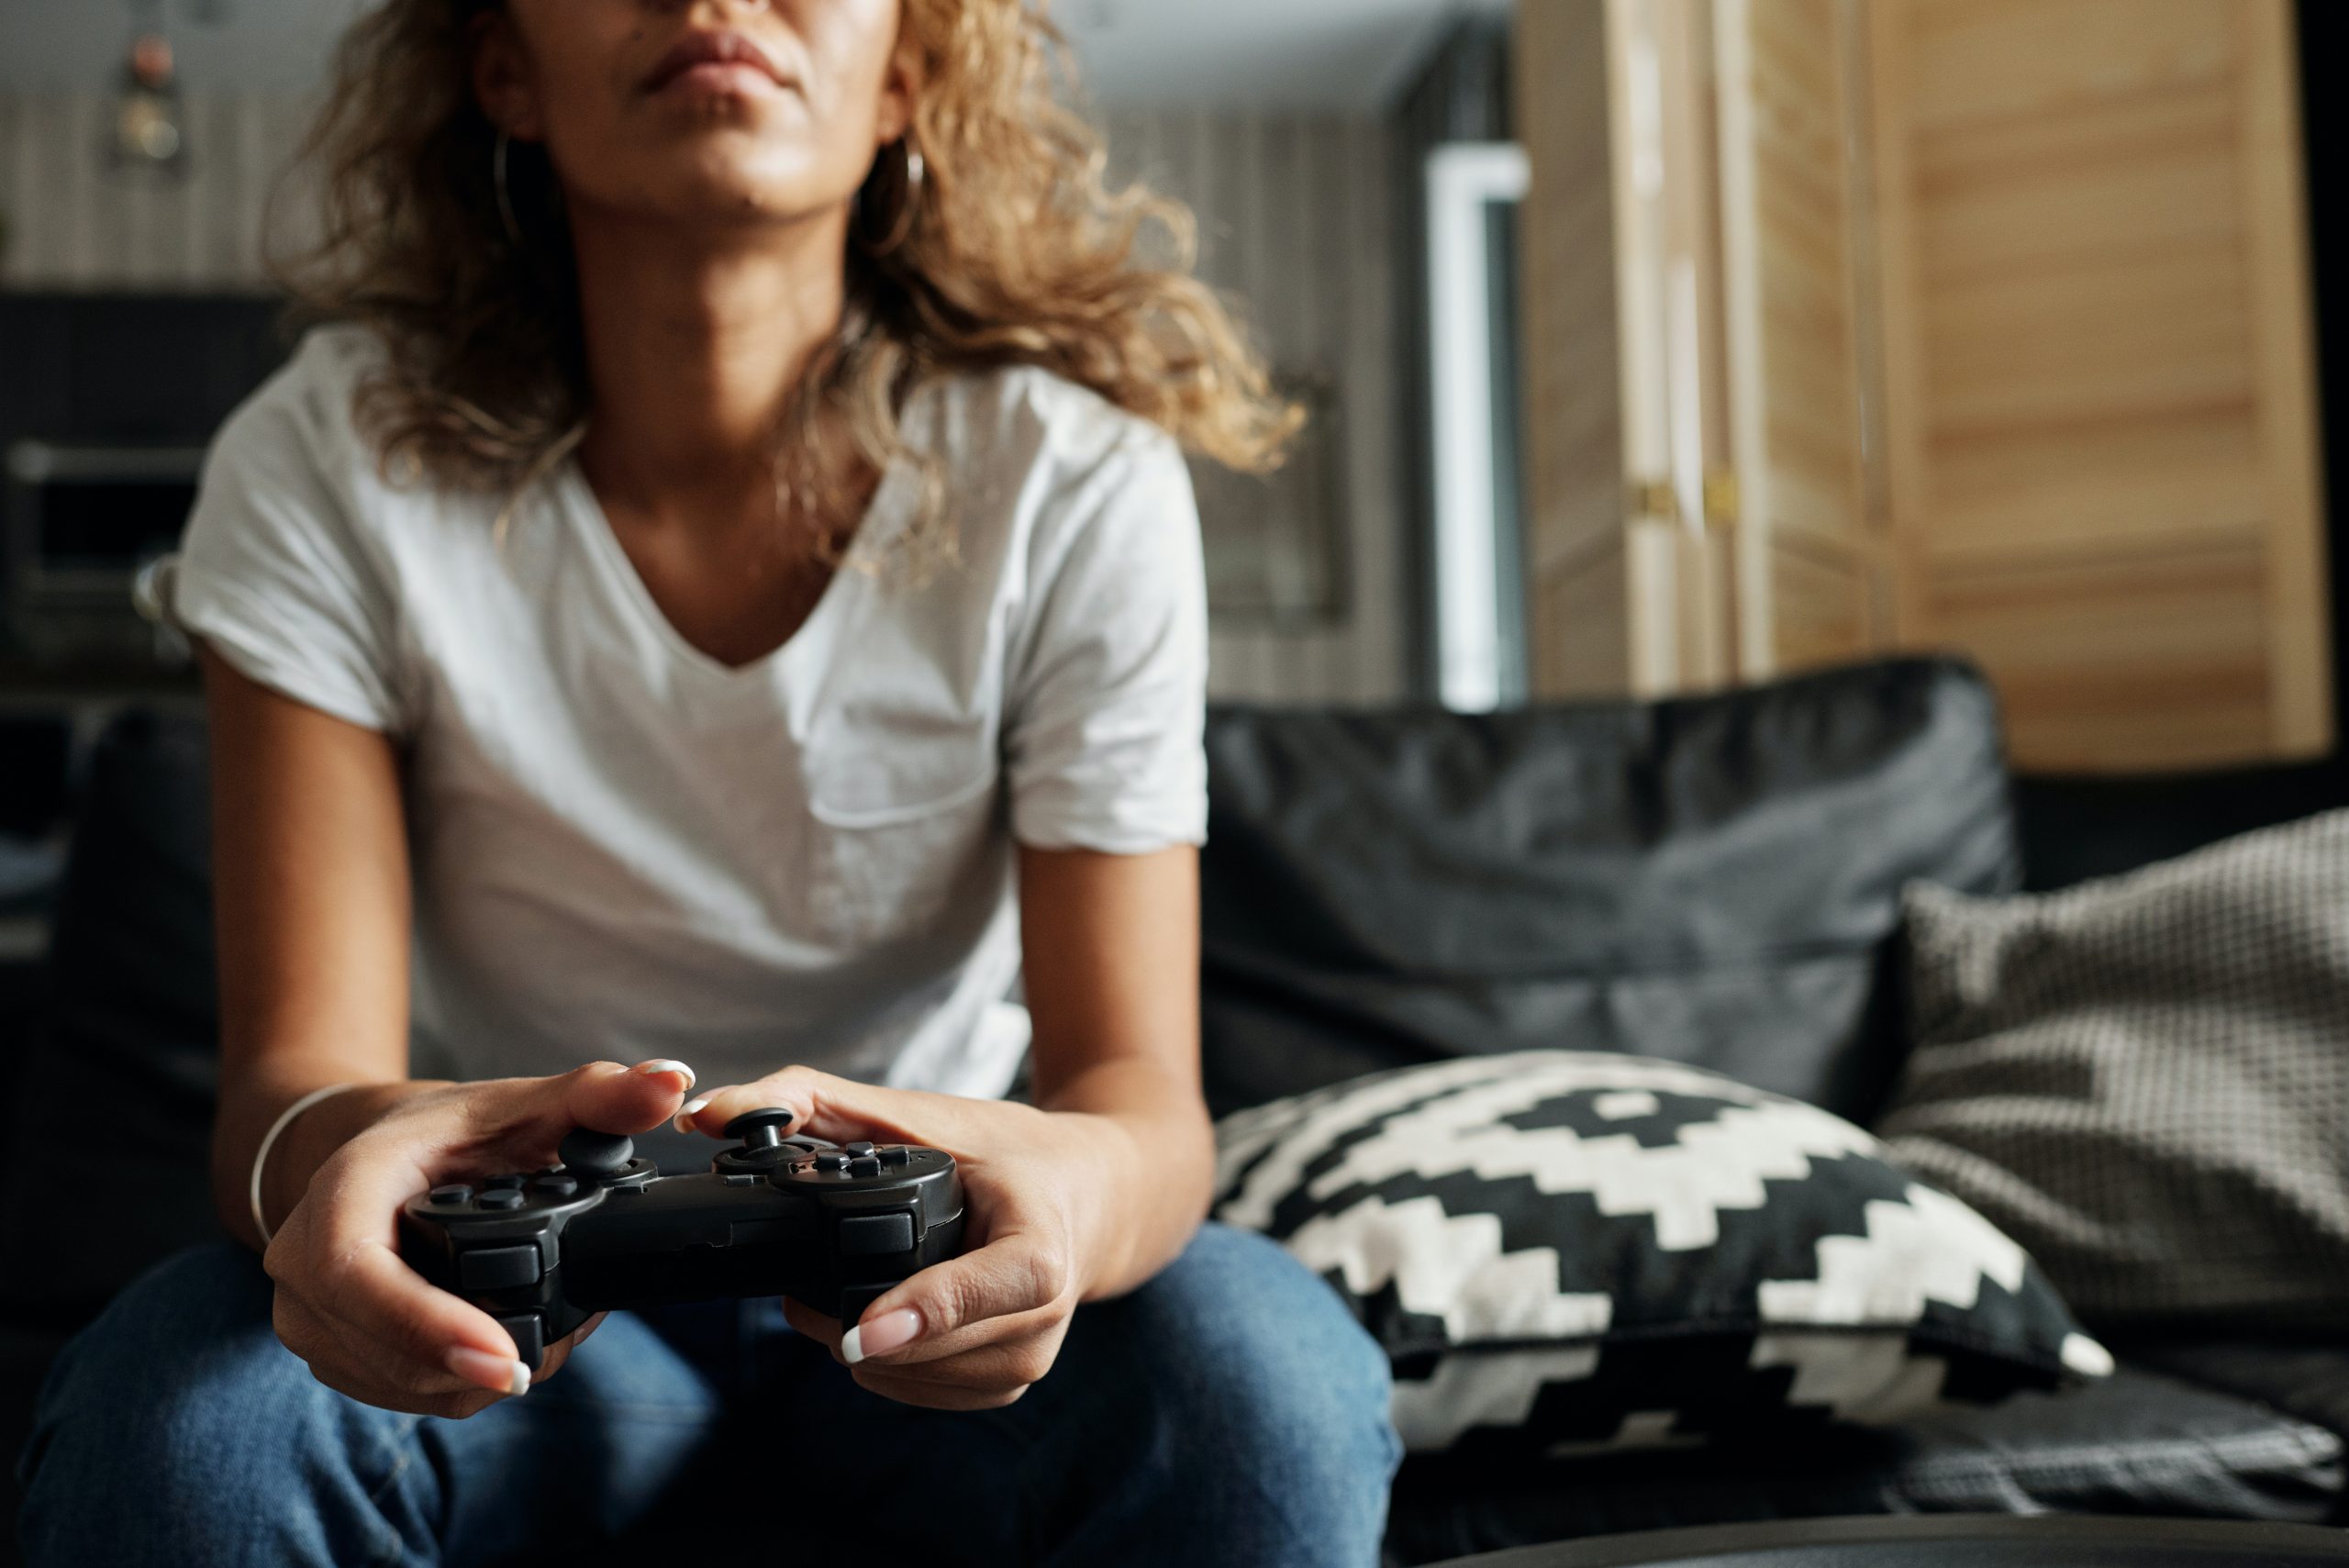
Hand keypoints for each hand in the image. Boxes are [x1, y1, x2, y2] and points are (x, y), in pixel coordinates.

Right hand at [262, 1059, 695, 1416]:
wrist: (385, 1157)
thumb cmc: (450, 1132)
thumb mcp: (523, 1103)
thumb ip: (599, 1096)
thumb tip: (669, 1084)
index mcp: (342, 1190)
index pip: (357, 1275)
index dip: (425, 1326)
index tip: (503, 1358)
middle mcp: (304, 1262)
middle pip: (386, 1347)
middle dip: (481, 1358)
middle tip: (566, 1336)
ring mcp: (310, 1317)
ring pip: (401, 1382)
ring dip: (479, 1375)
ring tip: (547, 1330)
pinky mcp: (334, 1353)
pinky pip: (402, 1393)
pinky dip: (462, 1381)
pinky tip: (505, 1345)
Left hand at [681, 1069, 1132, 1410]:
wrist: (1089, 1194)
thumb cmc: (1005, 1151)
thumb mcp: (918, 1111)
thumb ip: (810, 1100)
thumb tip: (706, 1114)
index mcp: (1041, 1241)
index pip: (981, 1290)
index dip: (918, 1312)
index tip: (856, 1331)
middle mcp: (1042, 1314)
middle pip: (920, 1348)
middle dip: (846, 1320)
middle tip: (803, 1278)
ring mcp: (1029, 1360)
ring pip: (905, 1379)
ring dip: (856, 1344)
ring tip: (844, 1288)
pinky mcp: (1008, 1386)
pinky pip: (914, 1394)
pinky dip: (881, 1362)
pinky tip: (878, 1317)